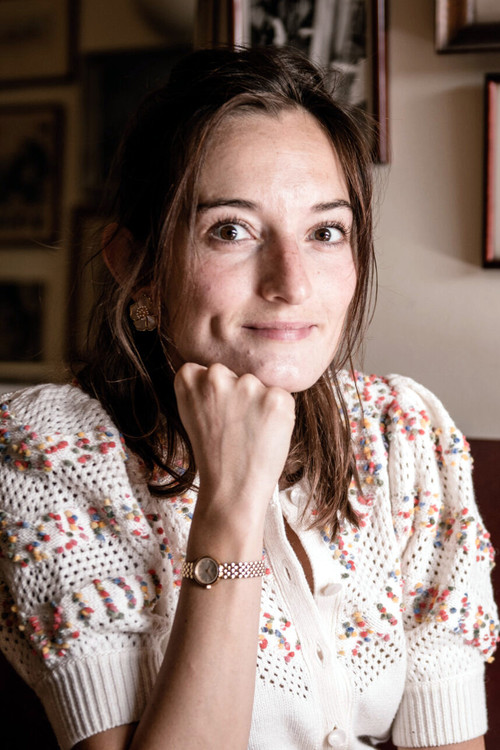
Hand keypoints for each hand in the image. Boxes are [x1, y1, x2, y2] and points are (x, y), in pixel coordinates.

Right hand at [174, 363, 294, 524]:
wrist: (232, 488)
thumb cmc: (214, 455)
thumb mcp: (192, 415)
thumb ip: (203, 388)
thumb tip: (224, 371)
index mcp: (189, 377)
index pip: (205, 370)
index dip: (214, 395)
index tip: (214, 415)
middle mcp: (216, 374)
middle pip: (235, 374)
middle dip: (238, 395)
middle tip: (234, 427)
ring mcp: (248, 384)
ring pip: (258, 385)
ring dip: (259, 403)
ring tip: (250, 433)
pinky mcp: (276, 397)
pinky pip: (281, 397)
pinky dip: (279, 414)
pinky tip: (266, 434)